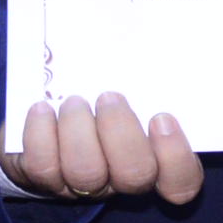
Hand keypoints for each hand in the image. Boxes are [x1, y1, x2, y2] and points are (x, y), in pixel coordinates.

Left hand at [0, 93, 202, 204]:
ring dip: (79, 131)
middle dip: (121, 133)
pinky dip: (41, 134)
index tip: (161, 118)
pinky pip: (42, 165)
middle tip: (109, 97)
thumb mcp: (132, 86)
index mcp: (152, 160)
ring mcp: (79, 183)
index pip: (181, 182)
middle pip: (134, 176)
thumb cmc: (103, 97)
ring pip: (85, 172)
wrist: (47, 117)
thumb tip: (169, 40)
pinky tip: (42, 108)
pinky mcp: (42, 176)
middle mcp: (119, 179)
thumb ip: (151, 79)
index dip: (175, 158)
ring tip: (73, 102)